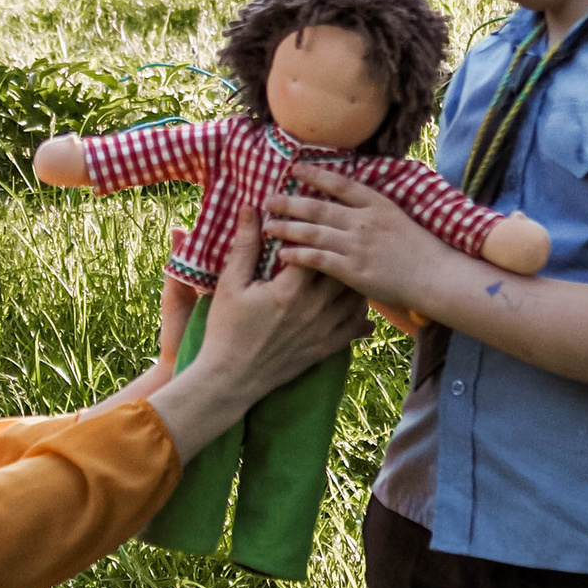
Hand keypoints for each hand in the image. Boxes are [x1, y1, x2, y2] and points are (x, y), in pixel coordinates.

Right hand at [143, 208, 365, 463]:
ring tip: (352, 263)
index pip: (316, 249)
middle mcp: (315, 309)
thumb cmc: (226, 329)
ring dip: (355, 279)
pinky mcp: (325, 348)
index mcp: (291, 290)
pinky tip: (360, 303)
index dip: (315, 230)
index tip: (313, 217)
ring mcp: (323, 331)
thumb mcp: (230, 283)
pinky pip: (354, 328)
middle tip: (341, 235)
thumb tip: (251, 209)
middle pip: (343, 271)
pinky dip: (361, 314)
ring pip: (355, 298)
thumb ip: (245, 245)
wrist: (230, 378)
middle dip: (341, 251)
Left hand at [270, 167, 471, 315]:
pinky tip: (283, 253)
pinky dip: (298, 255)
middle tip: (267, 199)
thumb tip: (345, 205)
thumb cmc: (419, 248)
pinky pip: (318, 259)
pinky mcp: (353, 270)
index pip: (340, 183)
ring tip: (268, 226)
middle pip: (318, 207)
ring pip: (313, 232)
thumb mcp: (396, 217)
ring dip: (287, 228)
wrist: (435, 275)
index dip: (314, 174)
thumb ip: (370, 210)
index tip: (293, 169)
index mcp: (376, 204)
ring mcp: (357, 245)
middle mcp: (363, 221)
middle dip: (289, 202)